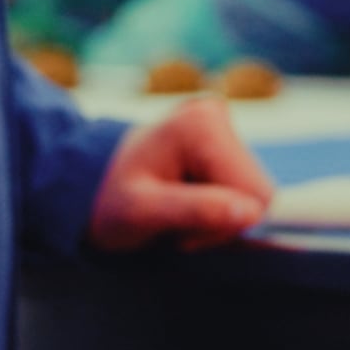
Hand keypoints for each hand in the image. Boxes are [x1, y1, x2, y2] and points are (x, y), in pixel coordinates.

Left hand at [86, 94, 274, 251]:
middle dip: (222, 223)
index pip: (254, 193)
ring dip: (218, 220)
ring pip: (253, 197)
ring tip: (177, 217)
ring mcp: (220, 127)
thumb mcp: (142, 213)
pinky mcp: (222, 142)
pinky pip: (243, 191)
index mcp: (201, 126)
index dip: (225, 226)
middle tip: (177, 229)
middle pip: (259, 193)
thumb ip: (196, 211)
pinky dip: (217, 211)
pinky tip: (186, 206)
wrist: (91, 187)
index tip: (183, 233)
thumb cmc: (108, 201)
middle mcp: (216, 116)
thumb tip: (251, 214)